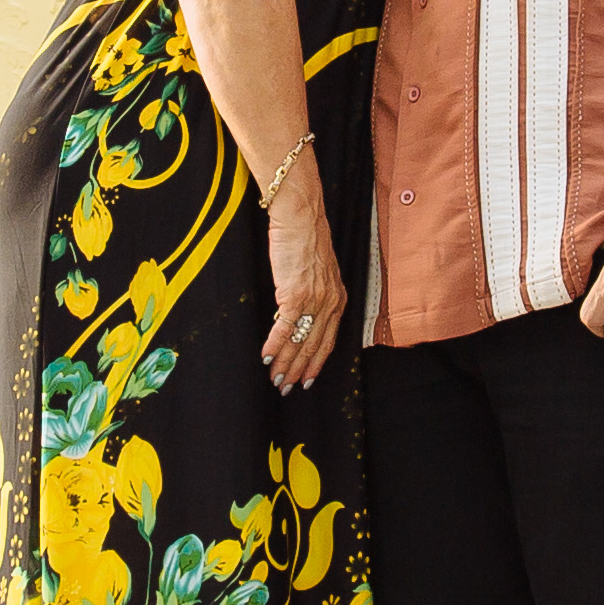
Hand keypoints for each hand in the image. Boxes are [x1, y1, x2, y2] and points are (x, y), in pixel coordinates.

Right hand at [264, 209, 350, 385]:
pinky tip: (266, 357)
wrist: (300, 215)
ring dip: (286, 364)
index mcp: (337, 298)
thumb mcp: (317, 270)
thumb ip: (313, 293)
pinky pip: (284, 328)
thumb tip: (295, 313)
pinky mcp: (295, 294)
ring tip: (276, 380)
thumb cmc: (304, 238)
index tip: (307, 379)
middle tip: (286, 388)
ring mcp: (314, 300)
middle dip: (299, 371)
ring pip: (300, 341)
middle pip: (314, 346)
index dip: (316, 363)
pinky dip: (275, 345)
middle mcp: (330, 302)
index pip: (328, 340)